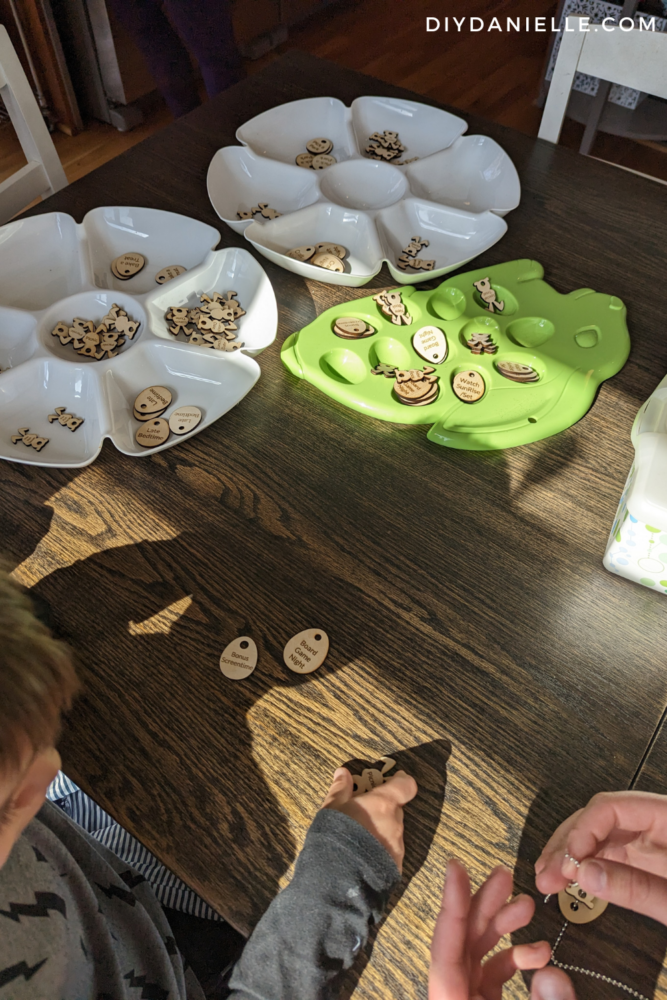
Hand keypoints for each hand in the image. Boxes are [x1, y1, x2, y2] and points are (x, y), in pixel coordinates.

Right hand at [322, 767, 416, 871]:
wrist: (341, 878)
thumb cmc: (337, 834)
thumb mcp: (332, 808)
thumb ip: (340, 789)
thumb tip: (343, 772)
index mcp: (383, 803)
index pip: (406, 786)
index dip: (401, 782)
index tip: (391, 781)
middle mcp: (395, 822)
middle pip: (395, 809)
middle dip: (382, 809)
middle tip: (363, 814)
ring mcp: (398, 845)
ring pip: (393, 831)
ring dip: (381, 830)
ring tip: (359, 840)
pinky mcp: (396, 865)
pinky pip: (391, 851)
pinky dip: (381, 849)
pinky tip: (364, 856)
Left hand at [429, 859, 551, 999]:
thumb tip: (552, 973)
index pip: (444, 950)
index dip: (452, 906)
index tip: (456, 867)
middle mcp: (454, 996)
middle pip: (461, 942)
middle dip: (483, 906)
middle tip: (504, 875)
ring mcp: (468, 997)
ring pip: (477, 951)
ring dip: (502, 925)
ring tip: (527, 905)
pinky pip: (493, 971)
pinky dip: (516, 956)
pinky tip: (541, 950)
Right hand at [535, 790, 666, 924]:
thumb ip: (637, 887)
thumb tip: (586, 873)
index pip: (613, 807)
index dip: (583, 829)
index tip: (568, 860)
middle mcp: (659, 823)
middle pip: (600, 817)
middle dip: (568, 843)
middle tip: (547, 874)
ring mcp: (654, 841)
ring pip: (600, 835)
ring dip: (570, 855)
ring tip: (549, 879)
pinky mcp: (651, 861)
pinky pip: (610, 853)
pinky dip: (587, 866)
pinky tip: (571, 879)